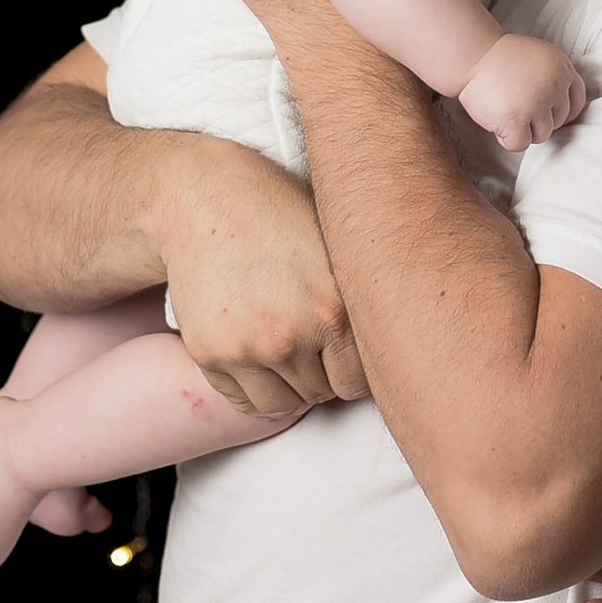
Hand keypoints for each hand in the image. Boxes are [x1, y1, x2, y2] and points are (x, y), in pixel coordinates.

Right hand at [155, 142, 370, 416]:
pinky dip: (253, 388)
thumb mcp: (337, 246)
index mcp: (335, 310)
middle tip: (308, 340)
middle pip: (321, 394)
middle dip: (319, 373)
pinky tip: (256, 354)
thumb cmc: (278, 213)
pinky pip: (242, 400)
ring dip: (288, 387)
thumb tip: (397, 343)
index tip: (341, 350)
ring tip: (285, 349)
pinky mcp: (210, 352)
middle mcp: (291, 336)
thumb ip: (361, 298)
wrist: (205, 196)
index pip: (358, 383)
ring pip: (282, 405)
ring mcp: (246, 348)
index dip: (351, 368)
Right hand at [458, 33, 587, 150]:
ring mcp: (537, 103)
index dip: (564, 113)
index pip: (577, 102)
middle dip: (538, 121)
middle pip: (559, 121)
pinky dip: (507, 138)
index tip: (548, 116)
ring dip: (523, 131)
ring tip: (505, 112)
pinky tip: (497, 122)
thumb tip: (562, 113)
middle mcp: (554, 86)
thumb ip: (554, 79)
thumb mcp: (538, 58)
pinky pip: (521, 144)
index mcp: (561, 68)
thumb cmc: (499, 58)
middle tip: (516, 108)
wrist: (472, 55)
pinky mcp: (517, 119)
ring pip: (542, 136)